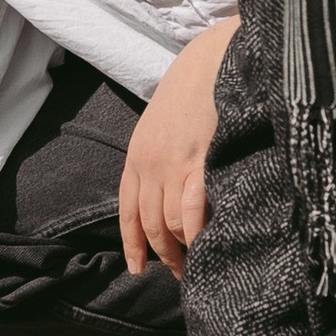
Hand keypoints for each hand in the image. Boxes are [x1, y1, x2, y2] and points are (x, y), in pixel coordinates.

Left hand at [120, 14, 236, 276]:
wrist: (208, 62)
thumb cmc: (189, 93)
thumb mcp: (160, 128)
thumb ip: (159, 160)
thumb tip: (168, 196)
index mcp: (136, 157)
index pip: (127, 211)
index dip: (132, 244)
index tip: (137, 269)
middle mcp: (149, 165)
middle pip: (149, 224)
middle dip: (162, 254)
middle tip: (179, 273)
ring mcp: (173, 165)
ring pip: (170, 224)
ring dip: (182, 249)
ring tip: (197, 263)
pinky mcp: (199, 162)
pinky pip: (193, 211)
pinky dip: (197, 233)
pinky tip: (207, 245)